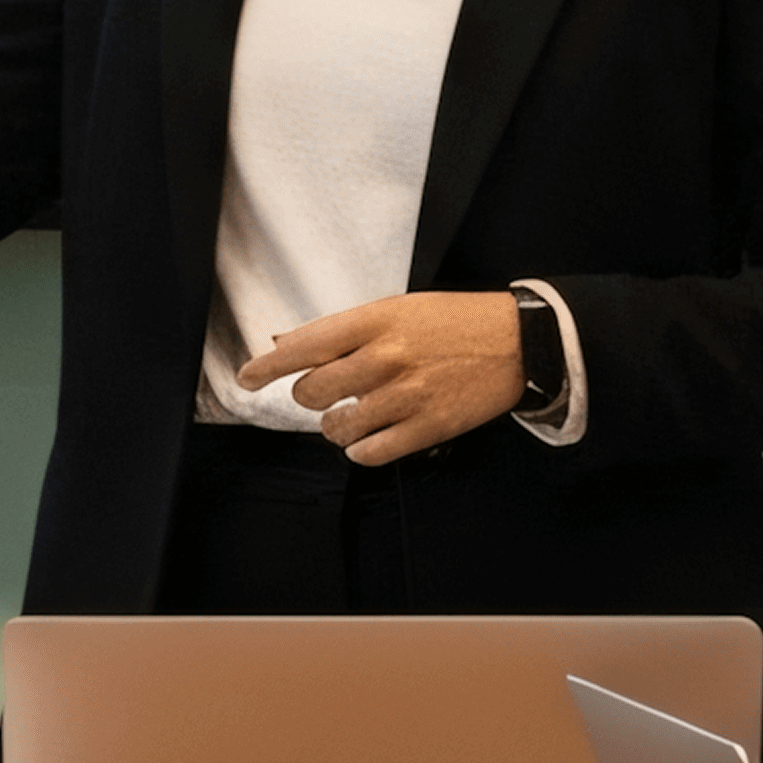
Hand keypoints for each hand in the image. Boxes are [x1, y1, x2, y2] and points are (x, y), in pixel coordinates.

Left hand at [234, 291, 526, 463]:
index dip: (266, 367)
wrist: (516, 342)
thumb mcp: (396, 309)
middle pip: (312, 392)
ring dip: (338, 425)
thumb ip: (342, 329)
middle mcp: (385, 357)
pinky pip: (368, 453)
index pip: (302, 347)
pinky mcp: (426, 428)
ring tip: (357, 412)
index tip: (246, 378)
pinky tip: (371, 435)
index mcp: (375, 320)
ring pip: (337, 428)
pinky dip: (361, 449)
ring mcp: (405, 396)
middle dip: (312, 396)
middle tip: (330, 391)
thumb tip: (286, 343)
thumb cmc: (453, 322)